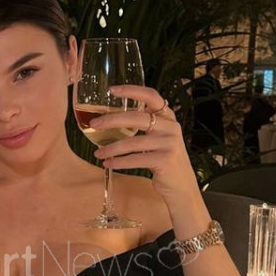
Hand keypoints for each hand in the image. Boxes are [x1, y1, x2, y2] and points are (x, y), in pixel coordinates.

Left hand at [91, 84, 198, 204]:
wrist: (181, 186)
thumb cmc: (163, 160)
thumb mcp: (159, 138)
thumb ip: (146, 126)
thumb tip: (111, 119)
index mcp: (168, 117)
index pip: (151, 96)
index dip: (132, 90)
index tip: (112, 90)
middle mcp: (171, 127)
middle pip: (137, 117)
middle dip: (112, 120)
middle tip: (94, 124)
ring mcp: (170, 143)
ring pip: (133, 142)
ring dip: (112, 148)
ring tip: (98, 153)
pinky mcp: (165, 160)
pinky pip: (136, 159)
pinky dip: (119, 162)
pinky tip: (108, 164)